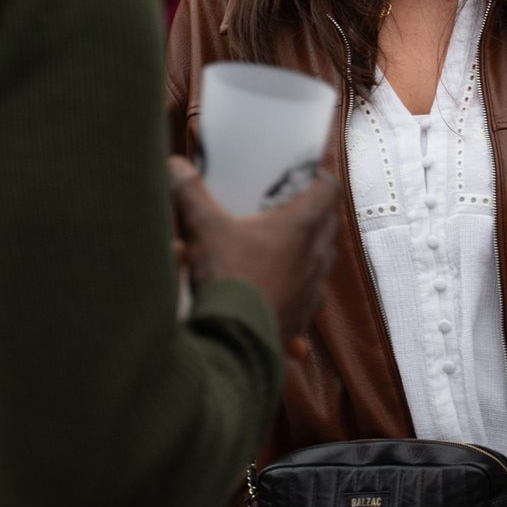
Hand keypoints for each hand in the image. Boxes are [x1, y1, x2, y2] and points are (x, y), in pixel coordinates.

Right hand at [170, 158, 340, 341]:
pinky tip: (283, 288)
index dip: (323, 179)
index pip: (330, 191)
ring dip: (312, 251)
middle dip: (317, 213)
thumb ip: (190, 194)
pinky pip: (312, 296)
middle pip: (330, 225)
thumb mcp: (204, 230)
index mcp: (299, 227)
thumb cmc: (227, 279)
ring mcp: (312, 288)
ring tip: (289, 247)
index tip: (310, 175)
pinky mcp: (303, 315)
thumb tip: (176, 165)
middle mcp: (314, 256)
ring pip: (324, 261)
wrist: (232, 341)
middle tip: (294, 208)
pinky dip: (302, 288)